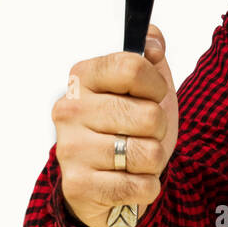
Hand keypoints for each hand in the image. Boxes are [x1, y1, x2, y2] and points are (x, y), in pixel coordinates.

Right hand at [51, 24, 177, 226]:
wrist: (108, 180)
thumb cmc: (129, 128)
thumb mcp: (145, 87)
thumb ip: (150, 54)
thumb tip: (153, 40)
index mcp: (83, 78)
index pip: (132, 66)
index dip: (155, 85)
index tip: (152, 95)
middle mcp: (69, 110)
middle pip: (149, 115)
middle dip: (158, 129)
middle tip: (140, 133)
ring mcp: (70, 148)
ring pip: (148, 153)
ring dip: (152, 160)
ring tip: (133, 157)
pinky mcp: (78, 185)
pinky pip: (141, 186)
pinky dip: (146, 186)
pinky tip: (128, 180)